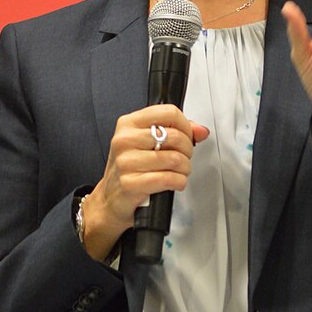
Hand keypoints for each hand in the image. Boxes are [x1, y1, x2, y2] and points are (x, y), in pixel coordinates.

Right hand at [82, 105, 209, 260]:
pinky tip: (175, 182)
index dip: (185, 125)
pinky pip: (168, 179)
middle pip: (175, 136)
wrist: (111, 198)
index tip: (187, 136)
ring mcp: (125, 162)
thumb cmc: (131, 168)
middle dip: (188, 150)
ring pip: (174, 158)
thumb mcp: (147, 143)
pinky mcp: (130, 183)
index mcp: (128, 123)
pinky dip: (179, 182)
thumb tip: (200, 131)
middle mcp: (124, 140)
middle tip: (184, 157)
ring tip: (180, 171)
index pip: (168, 112)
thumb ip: (176, 131)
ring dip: (185, 168)